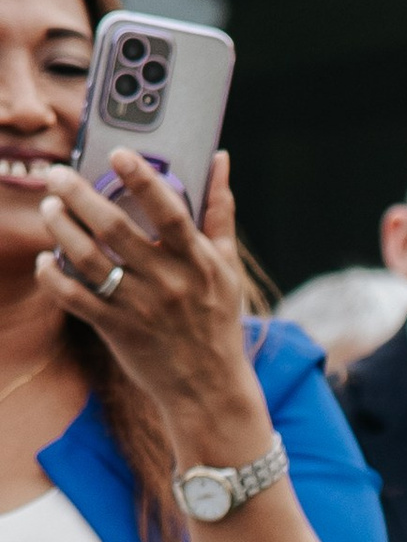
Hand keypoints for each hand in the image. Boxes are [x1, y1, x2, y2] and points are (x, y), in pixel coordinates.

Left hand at [39, 149, 267, 457]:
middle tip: (57, 175)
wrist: (208, 387)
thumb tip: (220, 159)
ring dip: (61, 229)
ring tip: (49, 207)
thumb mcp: (227, 267)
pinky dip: (54, 278)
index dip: (144, 180)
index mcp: (197, 261)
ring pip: (89, 260)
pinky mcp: (116, 330)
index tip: (118, 154)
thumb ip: (219, 211)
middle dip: (81, 196)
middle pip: (116, 230)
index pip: (170, 212)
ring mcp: (139, 307)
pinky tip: (44, 259)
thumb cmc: (217, 319)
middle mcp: (168, 282)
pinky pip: (75, 299)